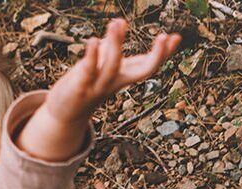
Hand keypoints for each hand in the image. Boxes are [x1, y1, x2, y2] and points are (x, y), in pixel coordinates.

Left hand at [42, 19, 180, 124]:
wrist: (65, 113)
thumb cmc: (85, 85)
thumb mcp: (100, 65)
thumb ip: (110, 47)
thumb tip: (118, 24)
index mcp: (124, 76)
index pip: (149, 65)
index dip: (163, 53)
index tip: (177, 37)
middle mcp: (116, 82)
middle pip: (142, 71)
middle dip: (156, 56)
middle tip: (164, 36)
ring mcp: (99, 86)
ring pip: (112, 66)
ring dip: (116, 44)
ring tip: (117, 22)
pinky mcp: (82, 87)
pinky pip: (89, 70)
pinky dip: (92, 55)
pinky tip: (93, 40)